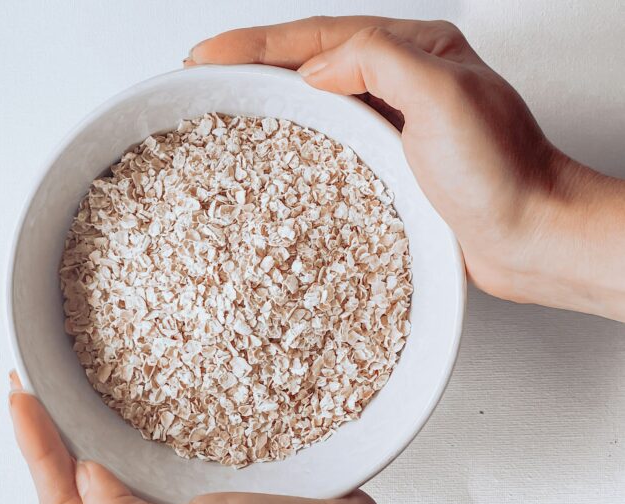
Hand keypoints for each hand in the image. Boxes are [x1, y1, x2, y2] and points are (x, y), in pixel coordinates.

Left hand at [9, 372, 464, 503]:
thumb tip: (83, 474)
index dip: (35, 447)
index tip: (19, 397)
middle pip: (86, 484)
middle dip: (55, 435)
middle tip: (35, 384)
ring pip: (126, 465)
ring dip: (98, 426)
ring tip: (73, 385)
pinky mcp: (217, 492)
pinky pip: (170, 454)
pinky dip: (151, 425)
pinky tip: (144, 399)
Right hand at [187, 16, 624, 320]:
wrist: (531, 236)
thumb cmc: (503, 173)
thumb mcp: (444, 96)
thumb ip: (377, 62)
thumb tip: (313, 70)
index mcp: (416, 50)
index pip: (320, 36)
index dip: (258, 44)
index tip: (210, 54)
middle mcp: (402, 80)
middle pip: (310, 60)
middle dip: (252, 63)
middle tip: (204, 71)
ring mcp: (395, 122)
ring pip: (317, 99)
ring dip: (268, 98)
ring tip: (225, 103)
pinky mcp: (389, 162)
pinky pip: (330, 139)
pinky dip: (294, 139)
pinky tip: (273, 150)